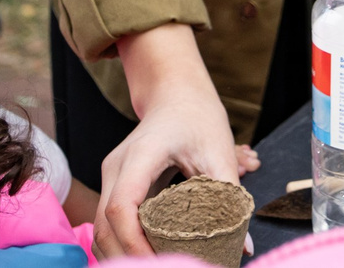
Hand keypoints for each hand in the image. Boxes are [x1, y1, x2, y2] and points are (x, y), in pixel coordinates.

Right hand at [99, 24, 244, 255]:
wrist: (177, 93)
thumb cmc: (199, 117)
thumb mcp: (220, 153)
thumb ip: (231, 199)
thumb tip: (243, 247)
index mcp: (141, 155)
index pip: (121, 209)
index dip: (135, 245)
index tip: (160, 265)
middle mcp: (116, 168)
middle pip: (103, 227)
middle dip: (127, 258)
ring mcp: (111, 177)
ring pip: (100, 230)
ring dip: (121, 256)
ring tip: (156, 267)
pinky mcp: (114, 185)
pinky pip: (108, 224)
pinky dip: (122, 246)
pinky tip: (148, 259)